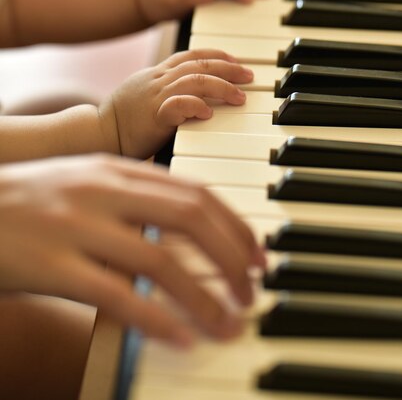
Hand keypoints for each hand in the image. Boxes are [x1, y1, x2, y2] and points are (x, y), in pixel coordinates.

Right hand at [0, 154, 264, 344]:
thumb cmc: (36, 202)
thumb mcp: (90, 185)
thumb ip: (138, 198)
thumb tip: (193, 227)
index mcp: (117, 170)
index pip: (195, 191)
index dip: (234, 225)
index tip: (257, 255)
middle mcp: (102, 191)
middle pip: (189, 217)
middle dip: (232, 256)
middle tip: (252, 290)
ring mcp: (76, 226)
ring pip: (159, 259)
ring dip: (205, 298)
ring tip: (228, 324)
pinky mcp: (51, 265)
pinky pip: (116, 295)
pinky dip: (157, 320)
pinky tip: (181, 339)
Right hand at [100, 49, 252, 158]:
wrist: (96, 133)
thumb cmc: (123, 119)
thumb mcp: (146, 95)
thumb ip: (169, 89)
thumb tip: (197, 95)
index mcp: (157, 73)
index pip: (192, 55)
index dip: (217, 55)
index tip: (236, 61)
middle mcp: (158, 79)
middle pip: (200, 64)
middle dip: (228, 68)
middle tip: (249, 75)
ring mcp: (155, 96)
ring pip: (194, 80)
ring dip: (222, 87)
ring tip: (240, 96)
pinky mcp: (153, 116)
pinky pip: (178, 104)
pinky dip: (196, 105)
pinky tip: (209, 113)